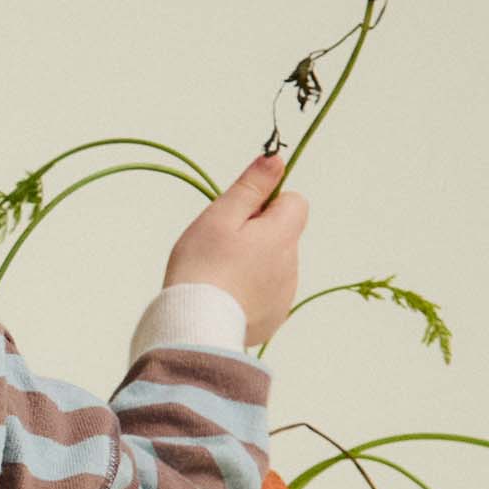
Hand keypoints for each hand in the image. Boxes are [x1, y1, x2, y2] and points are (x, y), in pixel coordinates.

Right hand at [163, 151, 307, 347]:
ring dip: (252, 266)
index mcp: (283, 235)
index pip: (294, 202)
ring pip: (273, 266)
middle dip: (256, 237)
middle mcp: (292, 265)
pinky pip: (265, 297)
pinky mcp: (272, 320)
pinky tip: (224, 301)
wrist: (194, 329)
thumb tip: (277, 159)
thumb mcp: (221, 217)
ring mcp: (284, 296)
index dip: (266, 205)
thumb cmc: (202, 268)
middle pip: (281, 236)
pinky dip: (248, 295)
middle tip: (219, 252)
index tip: (238, 219)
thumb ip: (251, 187)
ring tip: (219, 279)